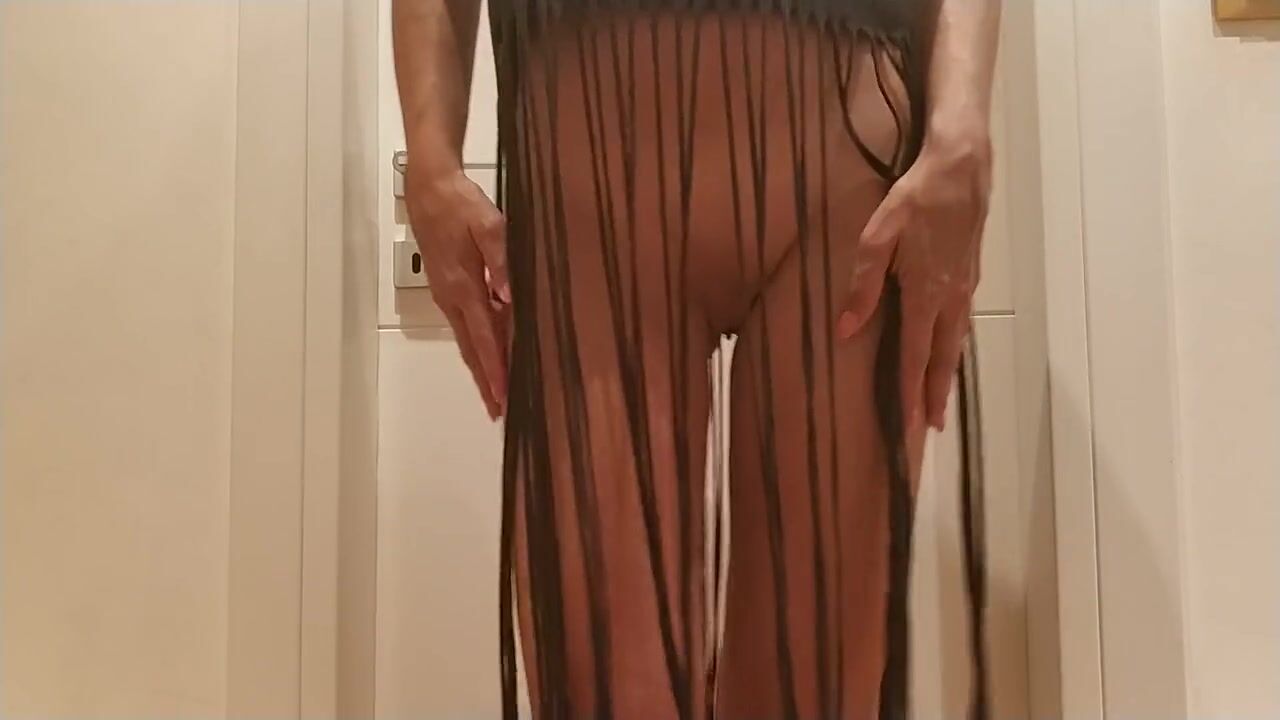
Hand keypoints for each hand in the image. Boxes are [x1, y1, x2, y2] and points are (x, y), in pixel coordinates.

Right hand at [405, 165, 510, 419]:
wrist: (429, 187)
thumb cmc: (461, 203)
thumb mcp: (489, 225)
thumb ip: (502, 261)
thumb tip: (509, 298)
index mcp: (464, 287)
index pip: (484, 338)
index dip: (496, 369)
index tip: (504, 396)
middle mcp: (452, 298)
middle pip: (471, 349)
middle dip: (486, 382)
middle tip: (498, 412)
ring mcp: (446, 295)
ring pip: (466, 340)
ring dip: (481, 367)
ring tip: (494, 394)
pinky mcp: (446, 288)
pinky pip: (465, 325)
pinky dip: (477, 346)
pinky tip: (489, 353)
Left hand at [838, 130, 991, 430]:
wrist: (963, 165)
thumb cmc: (916, 196)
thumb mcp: (878, 236)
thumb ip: (862, 284)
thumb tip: (846, 330)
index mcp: (925, 293)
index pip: (915, 354)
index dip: (911, 391)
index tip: (911, 423)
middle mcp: (951, 297)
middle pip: (942, 357)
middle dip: (935, 394)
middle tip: (932, 427)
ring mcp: (965, 286)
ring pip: (955, 341)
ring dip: (946, 373)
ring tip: (939, 399)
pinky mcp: (970, 273)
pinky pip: (960, 322)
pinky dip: (952, 345)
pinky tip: (945, 349)